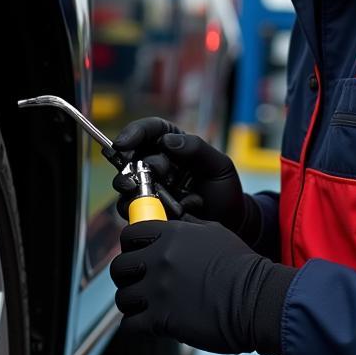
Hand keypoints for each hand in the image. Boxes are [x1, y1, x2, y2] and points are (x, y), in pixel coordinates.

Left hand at [109, 215, 292, 354]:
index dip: (130, 246)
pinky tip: (149, 326)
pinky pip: (130, 324)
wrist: (257, 299)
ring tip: (145, 307)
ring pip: (123, 296)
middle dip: (126, 276)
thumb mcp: (214, 232)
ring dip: (132, 303)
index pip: (130, 234)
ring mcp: (158, 289)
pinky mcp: (161, 319)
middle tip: (138, 283)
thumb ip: (187, 226)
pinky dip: (136, 327)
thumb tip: (173, 220)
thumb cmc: (242, 267)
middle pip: (120, 266)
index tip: (137, 255)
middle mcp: (160, 259)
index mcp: (171, 235)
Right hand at [112, 117, 255, 235]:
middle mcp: (157, 163)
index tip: (125, 143)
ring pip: (125, 182)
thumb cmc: (224, 191)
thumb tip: (167, 141)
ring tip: (151, 194)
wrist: (231, 224)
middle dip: (138, 163)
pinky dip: (140, 209)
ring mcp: (149, 187)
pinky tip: (164, 212)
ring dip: (133, 187)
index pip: (150, 130)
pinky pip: (129, 208)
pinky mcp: (147, 210)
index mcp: (173, 145)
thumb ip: (196, 149)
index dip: (134, 132)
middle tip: (157, 172)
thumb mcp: (219, 166)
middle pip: (132, 156)